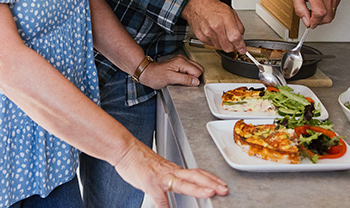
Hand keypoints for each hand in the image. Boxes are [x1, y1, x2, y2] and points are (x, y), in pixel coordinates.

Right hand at [113, 138, 227, 207]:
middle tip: (224, 189)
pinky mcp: (150, 184)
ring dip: (197, 188)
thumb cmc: (139, 159)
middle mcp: (170, 171)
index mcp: (173, 169)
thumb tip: (177, 184)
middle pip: (195, 176)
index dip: (210, 178)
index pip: (196, 172)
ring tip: (209, 194)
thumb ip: (169, 178)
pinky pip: (159, 199)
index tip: (222, 183)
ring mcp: (161, 178)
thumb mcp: (158, 168)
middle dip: (211, 182)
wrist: (125, 149)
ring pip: (182, 183)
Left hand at [138, 55, 202, 89]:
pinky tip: (182, 79)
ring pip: (195, 69)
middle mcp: (182, 59)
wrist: (147, 73)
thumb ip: (185, 79)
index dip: (194, 79)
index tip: (189, 84)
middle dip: (195, 77)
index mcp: (181, 62)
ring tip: (182, 81)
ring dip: (192, 77)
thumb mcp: (170, 79)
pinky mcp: (179, 64)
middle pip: (198, 68)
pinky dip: (189, 75)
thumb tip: (196, 81)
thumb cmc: (155, 76)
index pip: (197, 71)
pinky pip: (190, 70)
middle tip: (186, 83)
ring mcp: (181, 61)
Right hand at [181, 0, 245, 53]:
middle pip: (228, 47)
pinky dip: (215, 42)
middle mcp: (216, 27)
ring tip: (222, 35)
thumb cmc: (211, 6)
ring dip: (223, 44)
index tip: (242, 49)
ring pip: (220, 48)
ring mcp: (207, 33)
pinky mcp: (201, 37)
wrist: (195, 5)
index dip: (241, 46)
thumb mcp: (230, 11)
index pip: (235, 38)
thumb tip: (241, 36)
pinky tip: (214, 34)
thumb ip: (238, 25)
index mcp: (225, 18)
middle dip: (232, 47)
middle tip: (233, 43)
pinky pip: (211, 45)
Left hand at [291, 0, 343, 27]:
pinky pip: (335, 7)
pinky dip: (329, 8)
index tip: (310, 23)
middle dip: (319, 21)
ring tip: (315, 7)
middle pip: (328, 16)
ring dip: (323, 15)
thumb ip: (300, 10)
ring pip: (332, 13)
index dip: (315, 21)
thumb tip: (307, 22)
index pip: (320, 13)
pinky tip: (321, 2)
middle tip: (311, 16)